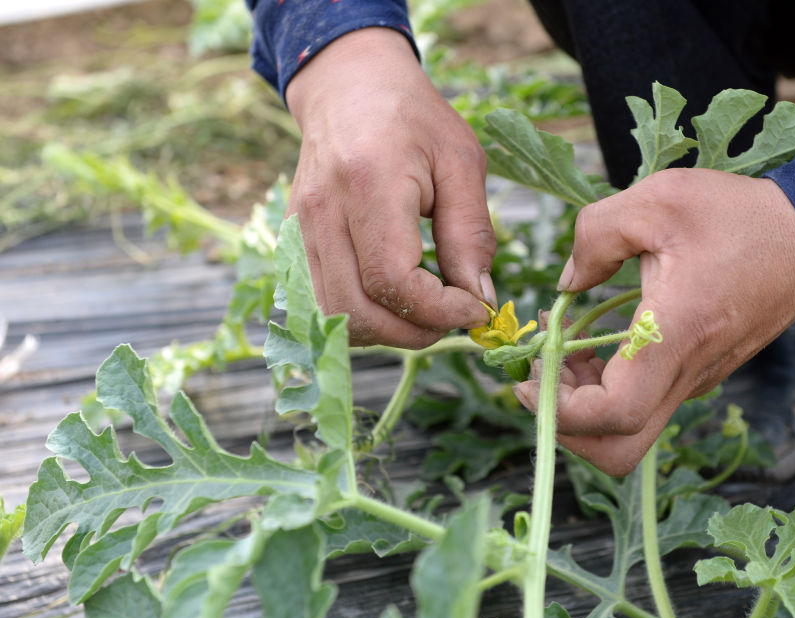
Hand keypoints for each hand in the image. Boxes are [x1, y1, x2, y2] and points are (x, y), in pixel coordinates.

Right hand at [285, 28, 495, 347]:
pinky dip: (359, 318)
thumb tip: (479, 300)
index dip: (437, 310)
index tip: (474, 309)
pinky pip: (318, 303)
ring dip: (385, 331)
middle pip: (357, 310)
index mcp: (368, 182)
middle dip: (413, 332)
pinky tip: (391, 302)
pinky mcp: (293, 241)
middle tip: (451, 317)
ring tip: (424, 311)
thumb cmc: (413, 118)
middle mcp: (322, 211)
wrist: (349, 86)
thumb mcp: (461, 162)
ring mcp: (299, 228)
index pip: (392, 280)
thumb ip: (471, 234)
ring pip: (333, 316)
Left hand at [515, 168, 794, 475]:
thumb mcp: (657, 199)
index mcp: (675, 334)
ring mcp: (696, 380)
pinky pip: (644, 405)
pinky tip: (587, 346)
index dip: (561, 411)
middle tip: (538, 376)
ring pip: (628, 431)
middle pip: (618, 450)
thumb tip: (565, 283)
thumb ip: (595, 234)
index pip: (613, 415)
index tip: (530, 377)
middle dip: (566, 427)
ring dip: (581, 405)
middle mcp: (688, 373)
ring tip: (556, 348)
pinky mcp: (698, 374)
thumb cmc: (738, 216)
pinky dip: (604, 390)